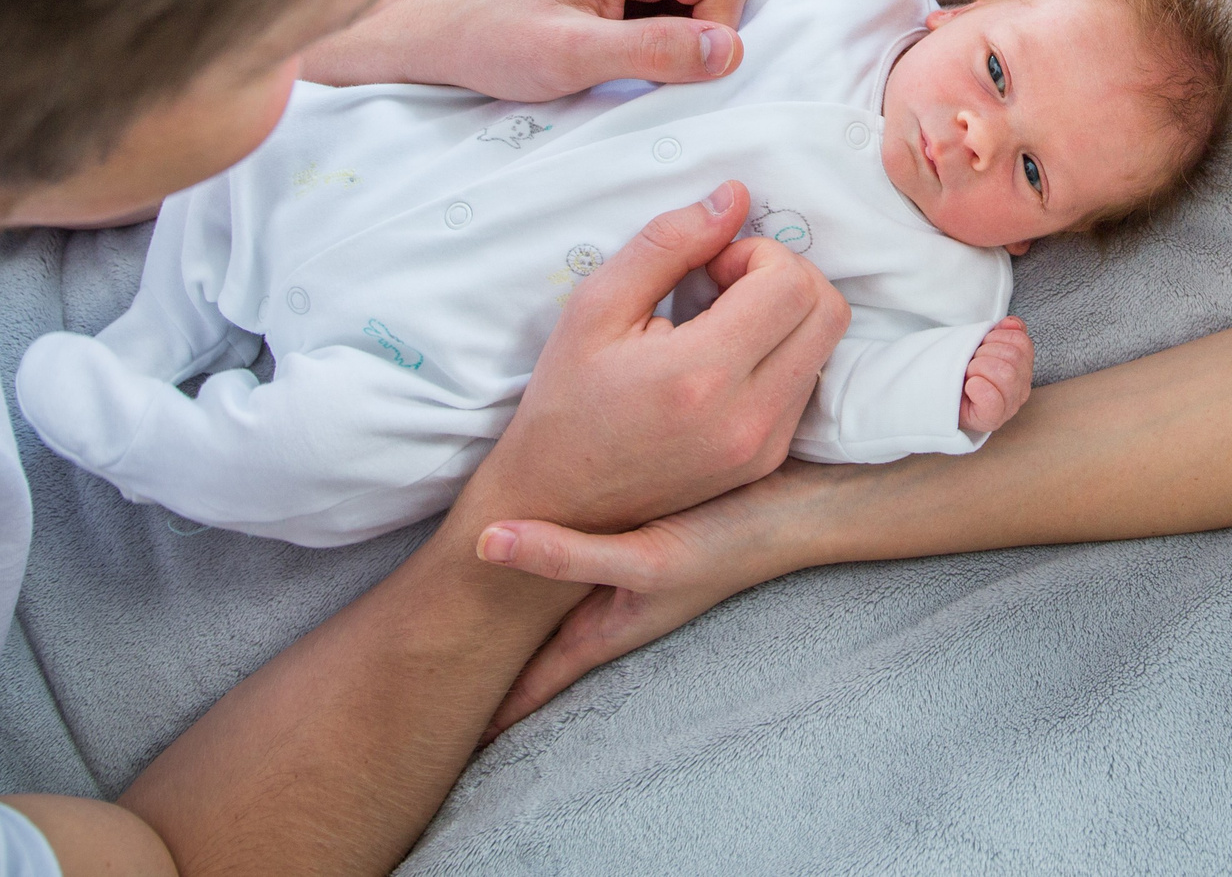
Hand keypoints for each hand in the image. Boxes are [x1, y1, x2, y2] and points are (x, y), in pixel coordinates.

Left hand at [301, 0, 752, 99]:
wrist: (422, 31)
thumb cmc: (484, 40)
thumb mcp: (573, 56)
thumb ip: (656, 52)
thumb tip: (729, 51)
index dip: (713, 35)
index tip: (667, 70)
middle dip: (690, 34)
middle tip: (634, 67)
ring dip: (665, 37)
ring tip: (609, 58)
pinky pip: (658, 0)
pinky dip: (646, 33)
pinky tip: (604, 50)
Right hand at [452, 181, 850, 538]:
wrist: (557, 500)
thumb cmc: (566, 400)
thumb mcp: (596, 306)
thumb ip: (668, 242)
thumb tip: (734, 197)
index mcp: (702, 376)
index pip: (791, 283)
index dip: (756, 255)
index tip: (708, 269)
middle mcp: (748, 418)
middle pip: (828, 310)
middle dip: (782, 276)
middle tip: (722, 286)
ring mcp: (765, 447)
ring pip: (826, 346)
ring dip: (786, 315)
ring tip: (721, 323)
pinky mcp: (768, 462)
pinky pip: (807, 382)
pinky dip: (781, 353)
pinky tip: (725, 360)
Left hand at [475, 460, 837, 742]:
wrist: (799, 507)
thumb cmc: (727, 544)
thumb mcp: (643, 558)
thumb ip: (565, 555)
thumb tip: (485, 545)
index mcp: (604, 630)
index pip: (531, 683)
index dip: (487, 708)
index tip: (439, 725)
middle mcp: (610, 609)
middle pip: (534, 650)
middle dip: (489, 668)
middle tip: (432, 673)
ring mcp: (624, 579)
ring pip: (552, 610)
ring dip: (515, 624)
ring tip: (467, 630)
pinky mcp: (637, 540)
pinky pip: (575, 561)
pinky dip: (546, 564)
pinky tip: (536, 543)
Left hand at [959, 316, 1031, 434]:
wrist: (938, 395)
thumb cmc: (960, 371)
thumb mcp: (980, 346)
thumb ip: (1001, 333)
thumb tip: (1012, 323)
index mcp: (1022, 367)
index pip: (1021, 342)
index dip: (996, 337)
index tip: (981, 345)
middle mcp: (1021, 388)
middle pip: (1013, 357)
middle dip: (984, 353)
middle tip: (970, 362)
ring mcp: (1010, 406)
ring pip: (1006, 374)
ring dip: (978, 368)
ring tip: (968, 374)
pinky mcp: (993, 420)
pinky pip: (994, 401)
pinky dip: (979, 389)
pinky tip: (970, 386)